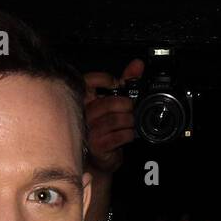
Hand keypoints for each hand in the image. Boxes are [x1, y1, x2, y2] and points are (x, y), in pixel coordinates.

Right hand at [83, 58, 144, 174]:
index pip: (89, 81)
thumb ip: (126, 81)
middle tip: (130, 110)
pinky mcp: (96, 145)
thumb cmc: (106, 126)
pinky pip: (117, 136)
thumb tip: (138, 64)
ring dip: (128, 121)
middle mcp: (83, 114)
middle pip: (109, 102)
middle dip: (126, 106)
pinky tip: (127, 135)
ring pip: (115, 120)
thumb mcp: (115, 100)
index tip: (117, 83)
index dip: (105, 80)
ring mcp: (88, 131)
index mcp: (85, 99)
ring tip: (129, 123)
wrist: (101, 156)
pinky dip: (128, 134)